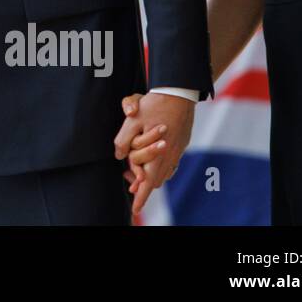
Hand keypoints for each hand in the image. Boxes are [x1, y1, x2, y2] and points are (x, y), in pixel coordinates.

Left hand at [114, 91, 194, 213]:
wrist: (179, 92)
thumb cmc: (154, 105)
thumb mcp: (132, 120)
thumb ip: (124, 140)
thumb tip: (119, 156)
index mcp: (158, 154)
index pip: (148, 182)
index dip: (141, 197)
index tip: (135, 209)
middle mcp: (170, 156)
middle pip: (156, 180)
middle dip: (143, 186)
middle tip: (130, 185)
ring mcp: (179, 150)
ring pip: (164, 171)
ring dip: (151, 175)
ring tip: (138, 174)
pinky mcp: (182, 143)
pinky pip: (171, 162)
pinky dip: (160, 165)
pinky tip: (153, 159)